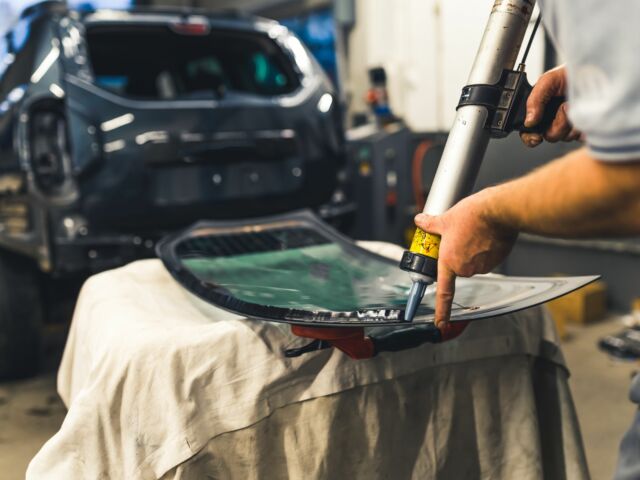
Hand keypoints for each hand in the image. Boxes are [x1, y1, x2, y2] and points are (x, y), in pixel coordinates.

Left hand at [414, 189, 517, 328]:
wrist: (498, 211)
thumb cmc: (472, 216)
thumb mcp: (445, 219)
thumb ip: (431, 224)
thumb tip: (420, 221)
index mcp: (450, 262)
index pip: (444, 292)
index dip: (442, 311)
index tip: (440, 324)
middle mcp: (465, 268)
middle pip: (459, 267)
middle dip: (459, 254)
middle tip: (461, 236)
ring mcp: (483, 266)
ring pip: (475, 261)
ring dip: (473, 251)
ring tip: (475, 233)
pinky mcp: (497, 260)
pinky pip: (488, 258)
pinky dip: (487, 249)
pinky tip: (487, 235)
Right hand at [520, 66, 580, 146]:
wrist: (598, 69)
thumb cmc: (572, 72)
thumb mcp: (548, 80)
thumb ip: (534, 100)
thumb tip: (529, 121)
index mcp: (541, 111)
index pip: (530, 132)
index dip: (530, 137)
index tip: (536, 137)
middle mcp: (555, 120)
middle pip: (549, 136)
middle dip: (557, 124)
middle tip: (565, 107)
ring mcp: (571, 125)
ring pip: (566, 137)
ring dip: (572, 122)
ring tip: (577, 103)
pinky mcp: (587, 128)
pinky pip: (583, 137)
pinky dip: (585, 126)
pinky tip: (587, 113)